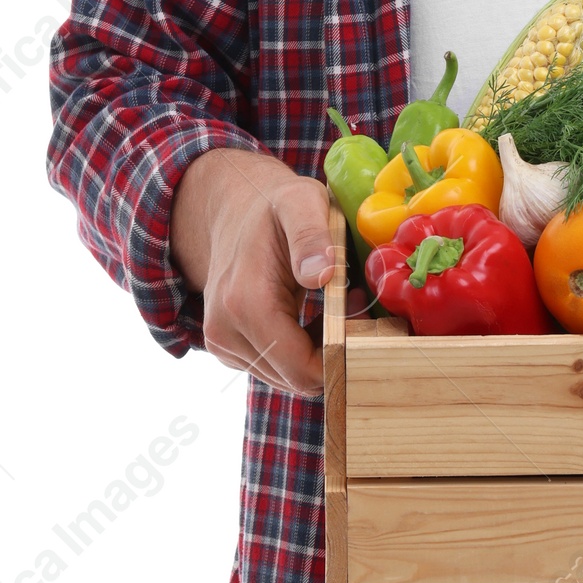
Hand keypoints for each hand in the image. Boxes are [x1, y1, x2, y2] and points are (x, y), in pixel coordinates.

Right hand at [169, 147, 334, 397]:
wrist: (230, 210)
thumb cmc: (272, 206)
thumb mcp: (300, 203)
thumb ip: (311, 236)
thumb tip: (321, 274)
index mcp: (245, 302)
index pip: (302, 367)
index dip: (342, 354)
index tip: (360, 315)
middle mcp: (225, 332)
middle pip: (297, 379)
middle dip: (333, 351)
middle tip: (351, 304)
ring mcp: (221, 344)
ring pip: (288, 378)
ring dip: (317, 352)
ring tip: (332, 305)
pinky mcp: (227, 348)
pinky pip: (275, 368)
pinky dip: (300, 351)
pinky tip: (311, 315)